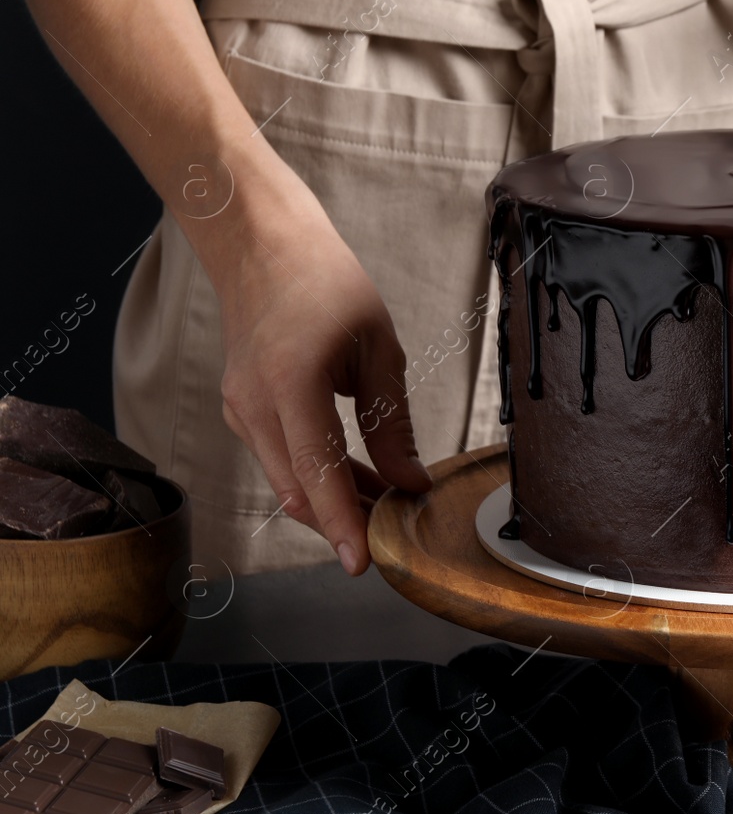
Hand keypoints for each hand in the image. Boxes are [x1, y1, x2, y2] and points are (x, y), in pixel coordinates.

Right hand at [215, 183, 430, 575]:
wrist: (263, 249)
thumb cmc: (327, 286)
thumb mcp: (378, 349)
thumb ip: (393, 423)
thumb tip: (411, 483)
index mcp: (291, 385)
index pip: (318, 475)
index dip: (343, 525)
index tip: (363, 565)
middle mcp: (254, 406)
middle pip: (299, 492)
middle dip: (346, 522)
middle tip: (398, 534)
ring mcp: (240, 410)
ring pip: (288, 482)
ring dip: (334, 502)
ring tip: (387, 503)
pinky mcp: (241, 411)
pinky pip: (280, 461)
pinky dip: (316, 478)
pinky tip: (357, 477)